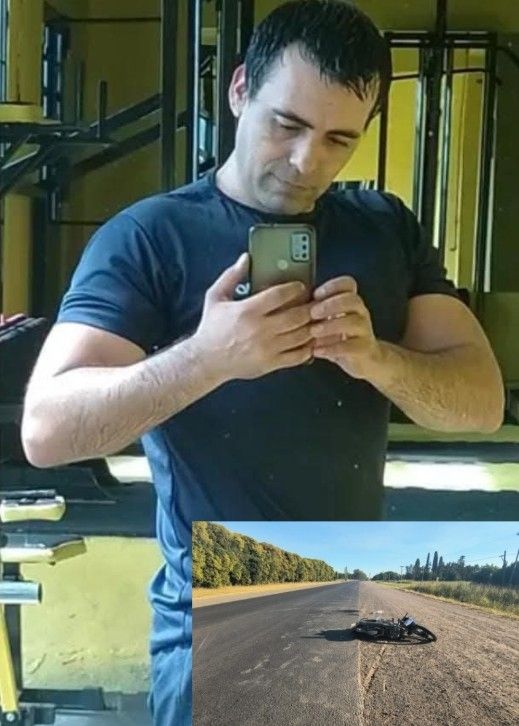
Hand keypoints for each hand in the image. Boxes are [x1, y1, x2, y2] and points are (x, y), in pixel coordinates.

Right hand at [193, 253, 313, 380]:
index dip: (295, 288)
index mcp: (247, 311)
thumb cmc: (211, 329)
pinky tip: (308, 340)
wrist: (206, 361)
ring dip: (312, 326)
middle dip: (310, 307)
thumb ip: (231, 276)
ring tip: (314, 319)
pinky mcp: (271, 363)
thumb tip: (246, 258)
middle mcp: (260, 329)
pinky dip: (308, 347)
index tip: (300, 287)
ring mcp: (267, 348)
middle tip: (314, 303)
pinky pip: (298, 356)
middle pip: (297, 315)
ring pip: (301, 335)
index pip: (280, 295)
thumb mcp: (215, 297)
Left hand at [309, 276, 382, 378]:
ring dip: (330, 325)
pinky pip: (351, 347)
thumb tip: (288, 302)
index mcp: (350, 301)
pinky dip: (332, 348)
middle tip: (312, 313)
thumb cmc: (338, 336)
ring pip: (352, 322)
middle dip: (330, 304)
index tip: (314, 295)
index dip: (331, 287)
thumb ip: (315, 310)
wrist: (363, 359)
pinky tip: (317, 351)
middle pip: (352, 300)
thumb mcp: (328, 320)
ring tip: (313, 332)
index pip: (347, 284)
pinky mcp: (364, 349)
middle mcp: (360, 312)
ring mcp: (364, 330)